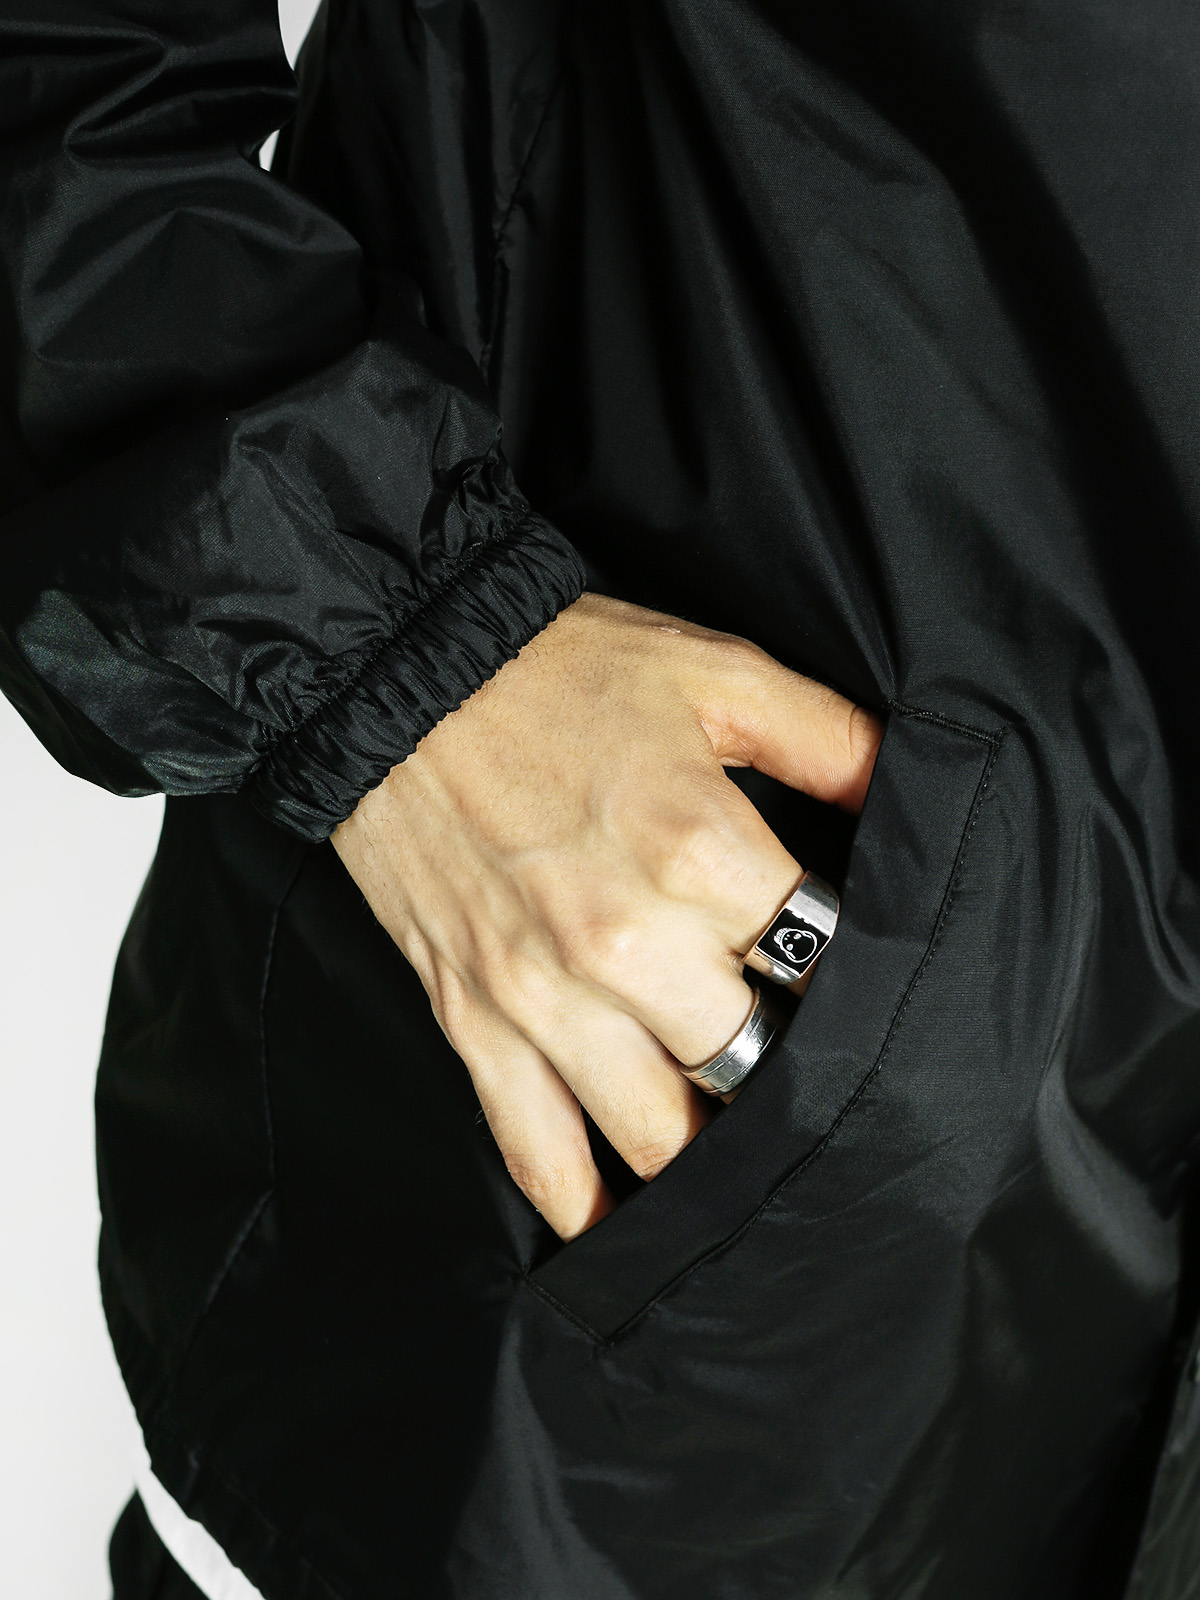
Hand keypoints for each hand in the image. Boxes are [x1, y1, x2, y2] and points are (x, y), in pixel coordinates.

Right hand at [332, 594, 880, 1239]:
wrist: (397, 675)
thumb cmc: (559, 668)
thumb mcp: (718, 672)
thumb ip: (833, 741)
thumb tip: (917, 799)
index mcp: (698, 849)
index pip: (824, 967)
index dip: (859, 986)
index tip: (869, 998)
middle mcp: (623, 940)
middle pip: (749, 1064)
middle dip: (788, 1075)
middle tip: (811, 1078)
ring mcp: (540, 992)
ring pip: (656, 1132)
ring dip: (707, 1159)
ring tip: (742, 1167)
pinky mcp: (473, 1017)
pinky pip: (533, 1144)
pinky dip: (580, 1201)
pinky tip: (617, 1227)